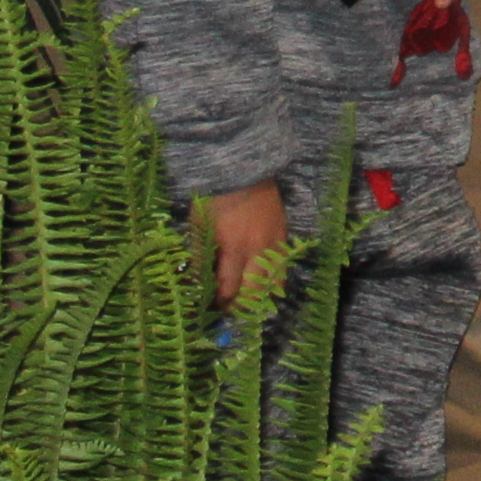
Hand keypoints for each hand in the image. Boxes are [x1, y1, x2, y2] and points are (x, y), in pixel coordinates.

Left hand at [200, 180, 290, 310]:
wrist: (242, 169)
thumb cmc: (213, 200)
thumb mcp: (199, 230)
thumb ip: (199, 259)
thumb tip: (196, 287)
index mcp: (233, 248)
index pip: (229, 290)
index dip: (219, 304)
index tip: (210, 310)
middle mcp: (258, 249)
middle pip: (254, 292)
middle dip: (240, 306)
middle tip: (229, 312)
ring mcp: (275, 241)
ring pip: (274, 282)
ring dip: (260, 296)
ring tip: (248, 303)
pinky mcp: (283, 233)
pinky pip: (282, 264)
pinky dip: (273, 278)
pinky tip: (264, 284)